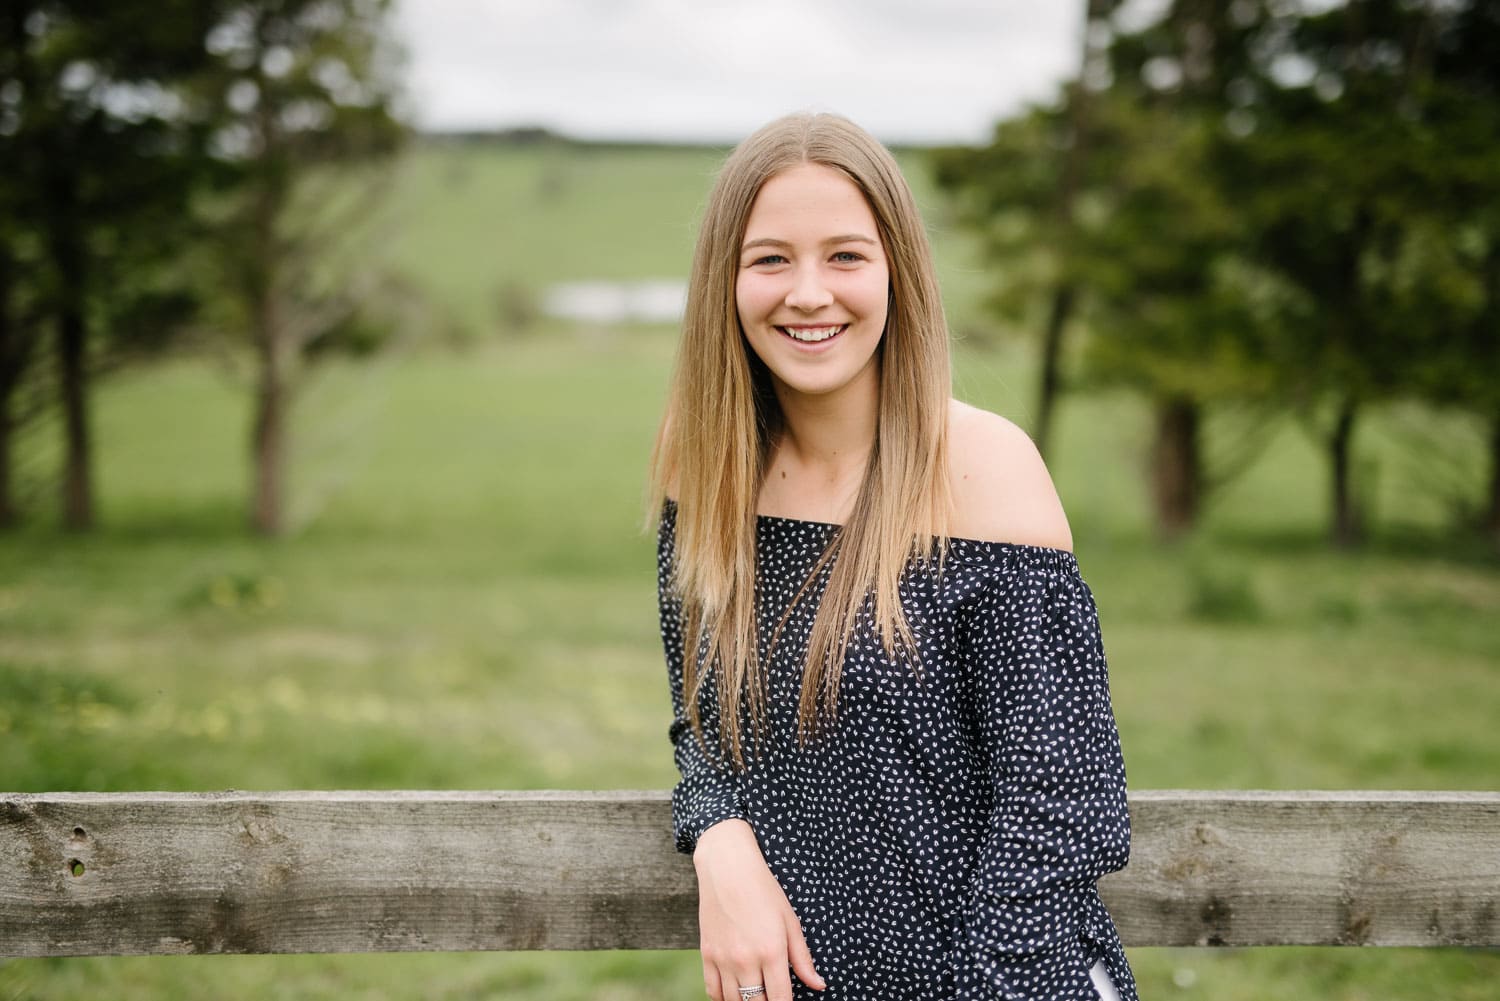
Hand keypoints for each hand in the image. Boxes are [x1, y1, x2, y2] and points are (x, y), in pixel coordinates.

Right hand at [693, 819, 825, 999]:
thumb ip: (803, 958)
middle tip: (772, 993)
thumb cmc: (764, 891)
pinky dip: (723, 998)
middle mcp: (746, 960)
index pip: (780, 999)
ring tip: (755, 994)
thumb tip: (818, 985)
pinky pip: (712, 990)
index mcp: (772, 952)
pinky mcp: (706, 954)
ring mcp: (723, 959)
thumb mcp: (790, 921)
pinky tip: (734, 994)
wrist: (728, 868)